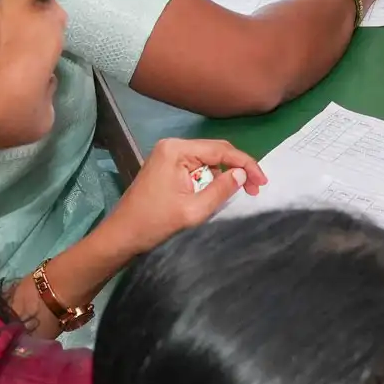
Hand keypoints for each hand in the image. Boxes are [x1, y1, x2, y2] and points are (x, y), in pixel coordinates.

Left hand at [98, 137, 263, 255]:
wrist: (121, 237)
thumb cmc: (154, 223)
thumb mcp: (193, 210)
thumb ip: (221, 190)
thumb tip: (242, 174)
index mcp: (177, 150)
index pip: (221, 150)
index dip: (245, 164)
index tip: (262, 182)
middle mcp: (172, 146)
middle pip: (215, 151)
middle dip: (237, 168)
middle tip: (255, 188)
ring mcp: (167, 156)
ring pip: (207, 160)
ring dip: (224, 174)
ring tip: (241, 191)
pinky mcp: (166, 167)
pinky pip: (196, 168)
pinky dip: (210, 179)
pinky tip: (219, 191)